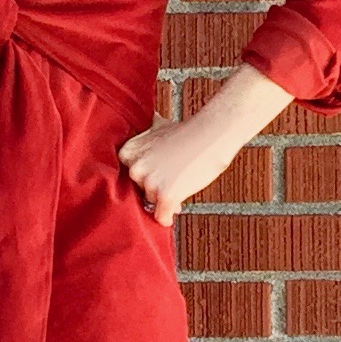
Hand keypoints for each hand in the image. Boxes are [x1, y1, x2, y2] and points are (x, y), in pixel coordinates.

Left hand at [117, 108, 243, 226]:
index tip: (159, 175)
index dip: (146, 176)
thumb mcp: (160, 128)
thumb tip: (151, 122)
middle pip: (140, 189)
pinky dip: (166, 219)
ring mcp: (150, 182)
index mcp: (129, 151)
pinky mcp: (166, 195)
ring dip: (164, 200)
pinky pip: (160, 216)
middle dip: (155, 189)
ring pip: (151, 203)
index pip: (131, 174)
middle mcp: (135, 167)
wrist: (212, 135)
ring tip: (179, 190)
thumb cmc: (189, 132)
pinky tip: (169, 218)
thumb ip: (148, 136)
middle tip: (172, 183)